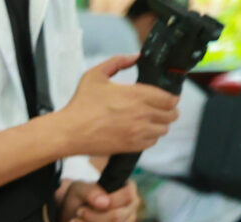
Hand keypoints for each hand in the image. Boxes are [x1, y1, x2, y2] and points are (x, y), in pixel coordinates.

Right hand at [58, 58, 177, 157]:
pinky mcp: (130, 146)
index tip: (166, 97)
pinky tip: (141, 132)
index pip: (170, 98)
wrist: (68, 132)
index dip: (172, 97)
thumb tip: (135, 56)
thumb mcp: (95, 74)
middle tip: (161, 109)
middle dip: (169, 111)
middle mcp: (141, 113)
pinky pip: (152, 142)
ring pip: (164, 129)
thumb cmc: (80, 105)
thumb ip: (117, 61)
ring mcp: (137, 131)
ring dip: (160, 124)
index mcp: (137, 94)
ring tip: (151, 121)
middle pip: (172, 114)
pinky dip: (150, 137)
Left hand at [60, 179, 141, 221]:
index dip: (109, 202)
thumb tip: (103, 203)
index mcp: (128, 190)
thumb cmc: (81, 197)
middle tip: (78, 213)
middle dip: (92, 217)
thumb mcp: (82, 190)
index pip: (127, 196)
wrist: (73, 213)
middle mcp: (130, 209)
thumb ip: (92, 193)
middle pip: (116, 217)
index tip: (87, 206)